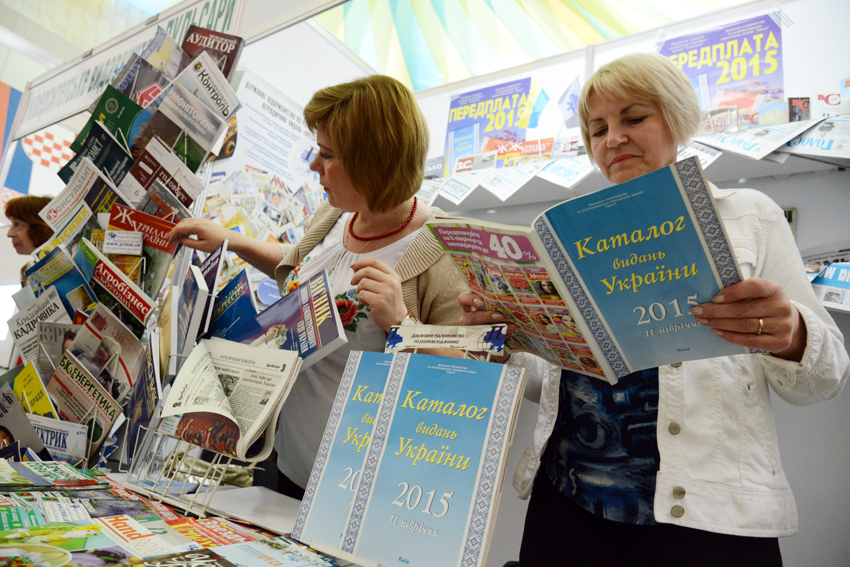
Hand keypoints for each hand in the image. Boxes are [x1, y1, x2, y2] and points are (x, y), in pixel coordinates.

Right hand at [167, 219, 232, 253]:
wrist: (229, 239)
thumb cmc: (218, 243)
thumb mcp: (201, 247)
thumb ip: (188, 243)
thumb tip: (179, 240)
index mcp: (197, 226)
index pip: (179, 228)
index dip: (172, 234)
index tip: (169, 241)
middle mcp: (198, 221)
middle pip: (181, 224)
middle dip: (174, 231)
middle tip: (169, 239)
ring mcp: (201, 220)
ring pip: (185, 222)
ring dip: (179, 228)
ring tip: (176, 237)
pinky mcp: (204, 222)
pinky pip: (191, 222)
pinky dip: (185, 227)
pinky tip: (184, 234)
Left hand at [350, 258, 406, 332]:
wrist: (397, 320)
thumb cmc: (390, 302)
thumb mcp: (388, 285)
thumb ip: (375, 276)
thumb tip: (356, 268)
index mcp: (393, 276)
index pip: (375, 262)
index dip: (362, 262)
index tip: (353, 266)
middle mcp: (391, 282)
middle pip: (367, 271)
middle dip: (356, 276)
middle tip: (352, 282)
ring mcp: (386, 292)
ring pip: (362, 283)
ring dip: (359, 289)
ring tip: (365, 295)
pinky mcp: (379, 302)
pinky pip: (362, 295)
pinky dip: (361, 299)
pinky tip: (367, 303)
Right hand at [458, 292, 513, 362]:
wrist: (492, 342)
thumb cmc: (493, 320)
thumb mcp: (493, 311)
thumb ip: (497, 308)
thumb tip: (510, 305)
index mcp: (469, 307)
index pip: (463, 299)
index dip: (470, 299)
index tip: (480, 302)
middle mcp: (467, 319)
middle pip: (472, 317)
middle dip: (487, 317)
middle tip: (500, 316)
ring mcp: (469, 333)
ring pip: (478, 331)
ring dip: (495, 329)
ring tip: (509, 328)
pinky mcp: (473, 345)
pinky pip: (484, 343)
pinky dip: (496, 339)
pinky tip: (506, 337)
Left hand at [689, 278, 805, 360]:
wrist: (789, 324)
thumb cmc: (765, 305)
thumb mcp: (759, 294)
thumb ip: (741, 292)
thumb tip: (711, 298)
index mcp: (775, 289)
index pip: (755, 287)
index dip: (733, 292)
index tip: (714, 298)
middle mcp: (781, 306)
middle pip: (743, 310)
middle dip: (716, 311)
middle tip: (698, 311)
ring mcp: (782, 326)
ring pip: (744, 325)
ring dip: (720, 323)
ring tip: (704, 321)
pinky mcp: (779, 342)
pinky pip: (749, 340)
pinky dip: (730, 336)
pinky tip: (717, 331)